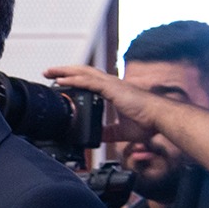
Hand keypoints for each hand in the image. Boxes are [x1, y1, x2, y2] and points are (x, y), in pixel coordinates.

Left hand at [42, 63, 163, 144]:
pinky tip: (61, 81)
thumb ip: (109, 132)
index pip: (90, 81)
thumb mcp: (121, 130)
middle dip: (65, 71)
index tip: (61, 82)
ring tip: (49, 72)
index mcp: (113, 91)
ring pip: (83, 73)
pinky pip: (88, 82)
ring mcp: (111, 84)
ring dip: (64, 72)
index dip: (75, 79)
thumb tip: (98, 136)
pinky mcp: (112, 88)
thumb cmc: (147, 122)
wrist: (160, 119)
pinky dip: (73, 80)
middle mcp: (111, 84)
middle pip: (83, 72)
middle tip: (49, 72)